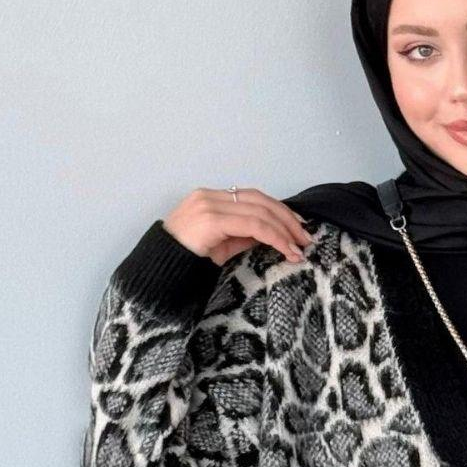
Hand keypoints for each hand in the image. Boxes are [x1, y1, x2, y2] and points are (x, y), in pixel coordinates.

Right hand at [162, 187, 312, 266]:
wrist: (160, 270)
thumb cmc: (187, 259)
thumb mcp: (222, 245)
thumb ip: (244, 235)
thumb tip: (273, 235)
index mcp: (212, 198)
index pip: (254, 198)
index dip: (279, 211)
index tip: (298, 228)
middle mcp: (210, 196)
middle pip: (260, 201)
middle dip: (287, 219)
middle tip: (305, 238)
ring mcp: (210, 205)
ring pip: (260, 212)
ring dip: (285, 230)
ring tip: (299, 247)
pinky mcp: (211, 220)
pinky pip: (253, 225)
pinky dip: (274, 237)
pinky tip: (286, 249)